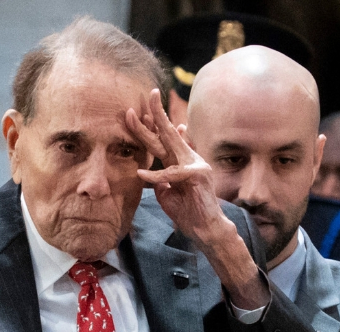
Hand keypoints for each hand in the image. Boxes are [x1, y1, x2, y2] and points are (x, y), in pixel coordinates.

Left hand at [125, 90, 267, 309]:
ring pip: (170, 143)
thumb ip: (161, 180)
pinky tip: (141, 173)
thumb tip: (151, 171)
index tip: (138, 112)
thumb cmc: (187, 213)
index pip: (165, 140)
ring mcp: (196, 164)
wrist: (205, 229)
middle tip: (147, 94)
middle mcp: (189, 158)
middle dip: (156, 113)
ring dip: (149, 129)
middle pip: (168, 133)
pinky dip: (156, 174)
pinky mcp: (197, 175)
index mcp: (181, 161)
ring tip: (134, 116)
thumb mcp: (167, 194)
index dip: (151, 126)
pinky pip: (172, 173)